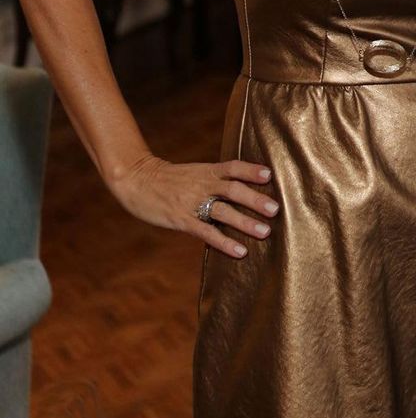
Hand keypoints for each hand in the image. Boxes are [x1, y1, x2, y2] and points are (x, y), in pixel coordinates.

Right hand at [110, 153, 278, 257]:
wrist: (136, 180)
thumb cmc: (169, 178)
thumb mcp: (194, 172)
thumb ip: (215, 178)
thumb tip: (243, 186)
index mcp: (206, 170)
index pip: (232, 167)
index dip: (251, 170)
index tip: (269, 175)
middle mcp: (202, 184)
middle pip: (233, 189)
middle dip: (255, 199)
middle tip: (275, 209)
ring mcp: (191, 202)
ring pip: (222, 211)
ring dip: (245, 221)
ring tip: (265, 231)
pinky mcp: (181, 220)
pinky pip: (206, 232)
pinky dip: (224, 241)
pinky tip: (240, 251)